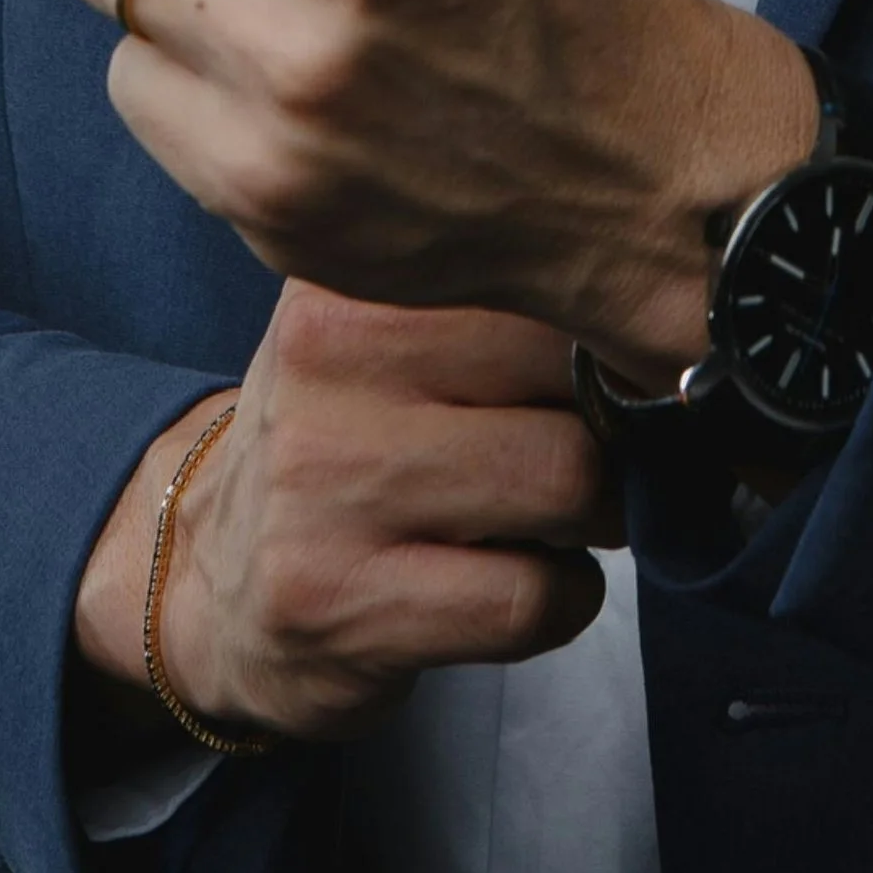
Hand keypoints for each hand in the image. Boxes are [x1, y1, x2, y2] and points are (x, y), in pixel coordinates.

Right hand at [72, 281, 621, 747]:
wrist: (206, 576)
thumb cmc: (340, 440)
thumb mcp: (382, 332)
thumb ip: (496, 298)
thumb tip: (666, 313)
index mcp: (351, 277)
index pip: (544, 268)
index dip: (611, 326)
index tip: (625, 358)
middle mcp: (329, 365)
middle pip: (572, 373)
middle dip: (616, 425)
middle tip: (593, 449)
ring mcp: (329, 489)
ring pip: (568, 483)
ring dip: (598, 517)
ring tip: (555, 518)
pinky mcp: (344, 604)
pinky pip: (532, 598)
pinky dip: (562, 600)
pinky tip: (519, 585)